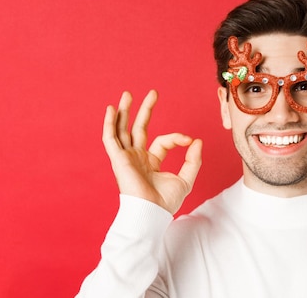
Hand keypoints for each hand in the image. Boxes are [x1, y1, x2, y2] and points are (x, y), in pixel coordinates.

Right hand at [102, 90, 202, 214]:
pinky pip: (110, 138)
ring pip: (122, 129)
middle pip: (138, 128)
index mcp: (151, 162)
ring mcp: (126, 157)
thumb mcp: (186, 179)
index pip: (163, 141)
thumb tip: (197, 141)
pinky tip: (112, 109)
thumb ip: (193, 160)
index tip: (189, 140)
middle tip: (153, 93)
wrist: (151, 213)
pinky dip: (109, 123)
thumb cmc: (165, 202)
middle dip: (145, 110)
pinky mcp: (118, 159)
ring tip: (128, 94)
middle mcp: (137, 157)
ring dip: (124, 111)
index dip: (177, 138)